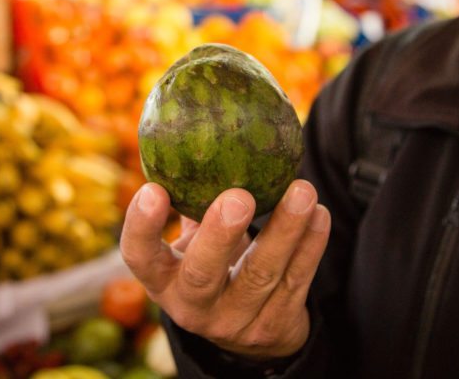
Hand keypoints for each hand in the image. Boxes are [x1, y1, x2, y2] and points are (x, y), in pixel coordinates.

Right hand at [120, 180, 330, 359]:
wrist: (246, 331)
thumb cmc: (210, 263)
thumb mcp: (191, 243)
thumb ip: (189, 199)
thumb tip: (194, 127)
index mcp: (163, 279)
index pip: (140, 257)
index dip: (141, 226)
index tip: (153, 189)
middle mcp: (192, 306)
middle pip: (202, 275)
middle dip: (221, 236)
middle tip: (239, 197)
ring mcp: (234, 321)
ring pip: (261, 275)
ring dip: (284, 231)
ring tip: (302, 191)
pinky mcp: (274, 326)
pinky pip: (295, 282)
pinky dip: (310, 246)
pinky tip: (318, 215)